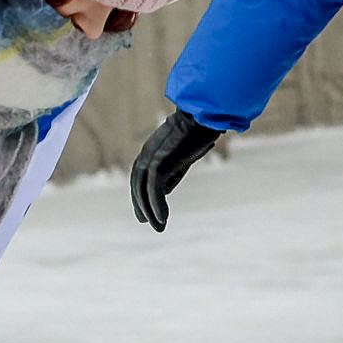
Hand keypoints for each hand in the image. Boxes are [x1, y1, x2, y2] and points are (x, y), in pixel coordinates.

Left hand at [129, 111, 222, 231]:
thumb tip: (165, 189)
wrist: (204, 115)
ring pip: (144, 189)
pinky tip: (162, 219)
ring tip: (158, 227)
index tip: (146, 210)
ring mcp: (152, 158)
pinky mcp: (160, 162)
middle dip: (140, 204)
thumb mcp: (184, 154)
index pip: (140, 176)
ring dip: (149, 210)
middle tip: (146, 222)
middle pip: (138, 184)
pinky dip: (156, 205)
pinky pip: (155, 189)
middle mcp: (147, 154)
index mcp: (152, 150)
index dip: (141, 194)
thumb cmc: (199, 129)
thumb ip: (174, 169)